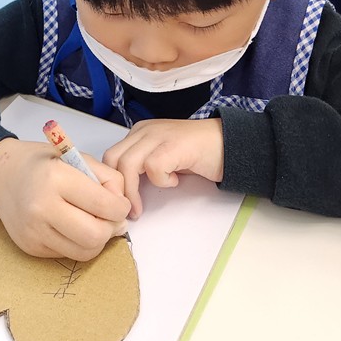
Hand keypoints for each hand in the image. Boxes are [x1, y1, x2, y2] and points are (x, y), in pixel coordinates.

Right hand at [0, 138, 131, 260]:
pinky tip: (73, 227)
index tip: (120, 204)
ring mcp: (34, 231)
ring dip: (97, 240)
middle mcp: (41, 207)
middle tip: (110, 218)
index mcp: (56, 178)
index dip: (121, 208)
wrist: (3, 176)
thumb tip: (123, 207)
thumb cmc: (43, 164)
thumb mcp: (78, 157)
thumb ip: (107, 177)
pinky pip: (68, 254)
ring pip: (84, 252)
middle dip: (111, 228)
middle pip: (95, 235)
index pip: (103, 205)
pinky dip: (78, 243)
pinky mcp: (31, 247)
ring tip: (94, 222)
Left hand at [102, 118, 223, 217]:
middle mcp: (145, 130)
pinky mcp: (173, 145)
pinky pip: (153, 168)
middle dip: (117, 189)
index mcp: (139, 133)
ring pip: (127, 164)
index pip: (110, 157)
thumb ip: (141, 166)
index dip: (113, 183)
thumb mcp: (162, 158)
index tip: (120, 203)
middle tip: (128, 210)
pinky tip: (175, 182)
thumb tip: (121, 191)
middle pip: (112, 159)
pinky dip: (160, 181)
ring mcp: (159, 135)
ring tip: (141, 207)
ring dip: (132, 191)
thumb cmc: (197, 155)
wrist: (230, 145)